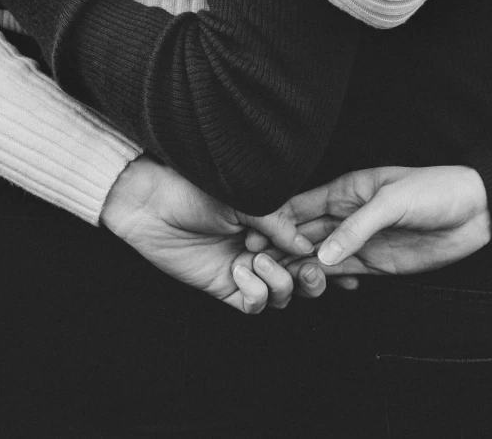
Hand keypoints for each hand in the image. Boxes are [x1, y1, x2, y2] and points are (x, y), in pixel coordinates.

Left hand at [101, 156, 325, 312]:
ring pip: (282, 293)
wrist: (151, 202)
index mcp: (272, 222)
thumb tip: (308, 245)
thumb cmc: (196, 188)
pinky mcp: (224, 286)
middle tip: (310, 269)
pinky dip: (255, 294)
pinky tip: (241, 272)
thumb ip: (278, 221)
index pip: (308, 243)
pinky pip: (253, 304)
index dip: (327, 252)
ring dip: (280, 282)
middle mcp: (264, 247)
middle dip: (312, 277)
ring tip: (259, 261)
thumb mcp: (245, 198)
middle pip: (302, 275)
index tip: (340, 256)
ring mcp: (245, 268)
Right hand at [248, 166, 490, 276]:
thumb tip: (322, 254)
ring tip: (276, 279)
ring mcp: (360, 240)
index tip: (253, 234)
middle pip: (304, 233)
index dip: (276, 220)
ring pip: (319, 255)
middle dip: (279, 246)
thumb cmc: (433, 191)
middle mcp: (347, 215)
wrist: (474, 212)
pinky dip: (326, 279)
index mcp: (346, 191)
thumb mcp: (392, 202)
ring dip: (299, 266)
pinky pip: (342, 271)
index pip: (301, 205)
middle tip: (255, 263)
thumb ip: (356, 228)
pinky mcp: (375, 262)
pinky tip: (311, 285)